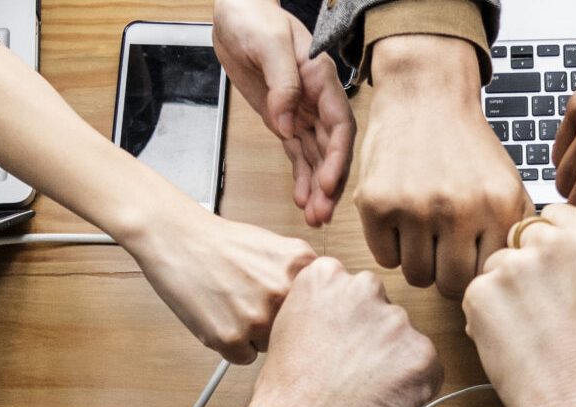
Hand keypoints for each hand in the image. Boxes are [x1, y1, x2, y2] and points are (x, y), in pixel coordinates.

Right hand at [124, 210, 316, 363]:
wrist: (178, 239)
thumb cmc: (223, 244)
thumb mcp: (279, 249)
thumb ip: (304, 278)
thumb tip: (327, 311)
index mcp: (302, 267)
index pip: (319, 310)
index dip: (301, 312)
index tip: (289, 309)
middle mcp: (284, 292)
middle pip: (297, 331)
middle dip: (278, 324)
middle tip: (251, 302)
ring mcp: (258, 318)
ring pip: (271, 347)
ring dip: (254, 335)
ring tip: (232, 305)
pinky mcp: (231, 339)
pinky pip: (244, 358)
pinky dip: (231, 345)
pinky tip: (219, 317)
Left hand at [213, 0, 352, 225]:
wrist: (235, 14)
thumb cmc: (254, 19)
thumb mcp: (269, 44)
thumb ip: (282, 83)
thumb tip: (285, 122)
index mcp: (321, 78)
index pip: (340, 123)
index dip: (338, 156)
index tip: (328, 183)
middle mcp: (317, 99)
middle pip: (332, 147)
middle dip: (330, 182)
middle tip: (322, 213)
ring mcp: (301, 111)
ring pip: (316, 156)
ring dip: (317, 187)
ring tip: (314, 218)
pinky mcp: (283, 120)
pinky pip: (297, 154)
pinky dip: (301, 177)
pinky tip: (303, 200)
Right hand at [222, 257, 445, 406]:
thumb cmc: (286, 396)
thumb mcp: (289, 328)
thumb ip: (323, 309)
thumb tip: (349, 317)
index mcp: (326, 276)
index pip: (354, 289)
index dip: (347, 324)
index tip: (337, 344)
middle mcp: (364, 289)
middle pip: (383, 311)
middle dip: (374, 340)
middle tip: (350, 372)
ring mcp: (396, 322)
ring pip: (405, 341)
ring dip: (393, 364)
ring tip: (360, 393)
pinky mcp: (422, 355)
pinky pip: (427, 369)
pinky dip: (412, 389)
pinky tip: (379, 403)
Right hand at [354, 34, 530, 298]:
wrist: (425, 96)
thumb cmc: (467, 146)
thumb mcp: (508, 182)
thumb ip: (516, 230)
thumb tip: (517, 275)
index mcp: (499, 206)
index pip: (488, 276)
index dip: (478, 272)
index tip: (470, 260)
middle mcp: (459, 209)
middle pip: (451, 285)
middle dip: (447, 274)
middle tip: (443, 251)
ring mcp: (414, 208)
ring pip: (416, 275)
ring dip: (419, 261)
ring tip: (423, 232)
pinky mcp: (376, 204)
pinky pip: (385, 258)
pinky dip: (392, 247)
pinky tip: (401, 220)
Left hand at [461, 205, 575, 406]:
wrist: (572, 400)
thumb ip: (568, 255)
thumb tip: (532, 241)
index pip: (549, 217)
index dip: (545, 247)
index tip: (551, 271)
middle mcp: (552, 242)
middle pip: (516, 238)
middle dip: (520, 267)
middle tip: (540, 309)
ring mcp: (514, 265)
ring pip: (492, 267)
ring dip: (499, 293)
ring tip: (529, 330)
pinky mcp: (481, 290)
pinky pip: (473, 294)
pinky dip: (483, 316)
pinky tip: (510, 340)